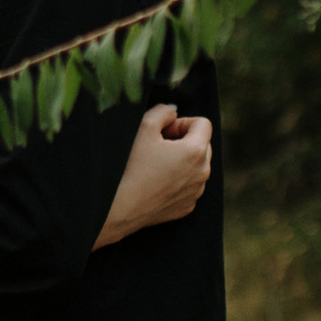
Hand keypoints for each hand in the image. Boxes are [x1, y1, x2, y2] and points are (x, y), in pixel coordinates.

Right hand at [97, 101, 213, 244]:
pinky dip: (177, 180)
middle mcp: (203, 173)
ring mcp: (196, 192)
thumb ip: (163, 111)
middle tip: (157, 146)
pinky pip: (189, 185)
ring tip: (154, 165)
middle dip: (183, 140)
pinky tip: (155, 182)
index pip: (203, 123)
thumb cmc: (130, 166)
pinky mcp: (186, 207)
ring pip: (196, 166)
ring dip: (181, 160)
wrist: (118, 209)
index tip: (163, 132)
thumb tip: (173, 113)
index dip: (181, 122)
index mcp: (196, 151)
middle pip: (202, 144)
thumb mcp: (143, 127)